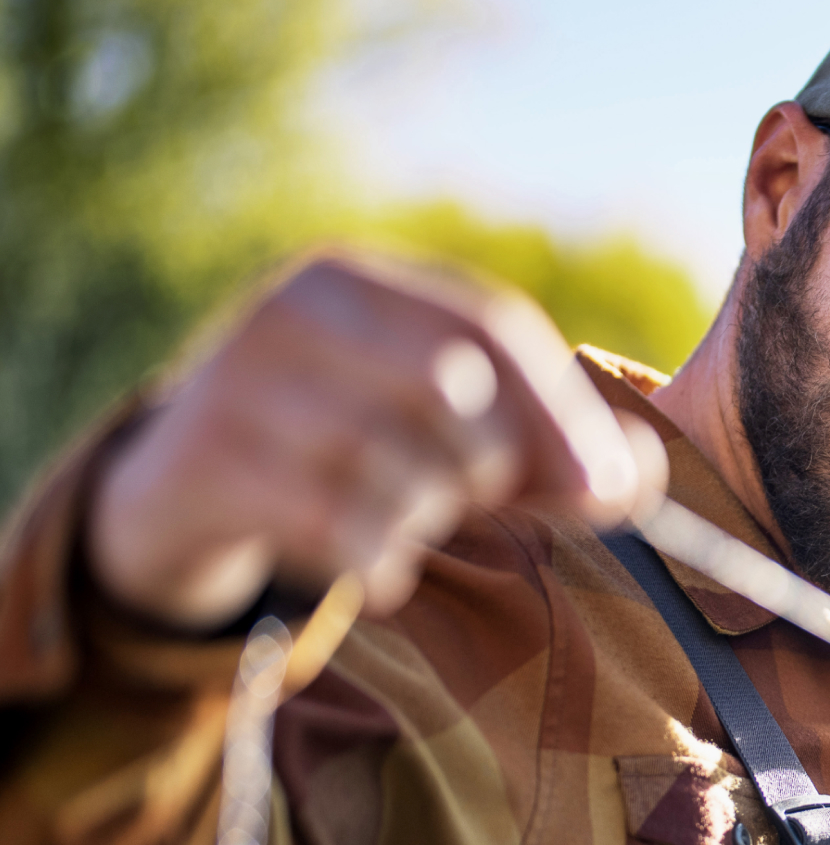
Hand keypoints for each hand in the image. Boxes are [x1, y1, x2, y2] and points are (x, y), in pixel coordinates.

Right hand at [86, 252, 665, 627]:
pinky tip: (366, 562)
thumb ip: (544, 453)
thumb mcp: (436, 436)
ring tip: (393, 522)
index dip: (559, 412)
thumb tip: (639, 479)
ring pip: (394, 463)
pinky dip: (374, 559)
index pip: (488, 326)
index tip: (612, 493)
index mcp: (360, 282)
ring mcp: (240, 381)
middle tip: (463, 498)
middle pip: (450, 389)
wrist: (175, 494)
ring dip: (419, 520)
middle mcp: (295, 310)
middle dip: (484, 469)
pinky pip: (337, 524)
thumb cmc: (337, 455)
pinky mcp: (210, 462)